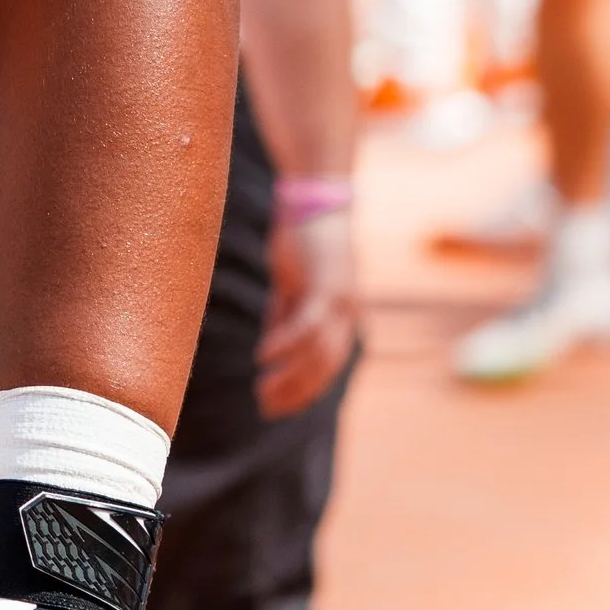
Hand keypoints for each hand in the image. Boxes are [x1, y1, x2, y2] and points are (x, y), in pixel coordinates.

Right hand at [257, 210, 356, 415]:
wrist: (315, 202)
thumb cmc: (302, 241)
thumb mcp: (290, 286)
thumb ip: (283, 317)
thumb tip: (269, 352)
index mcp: (341, 318)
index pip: (326, 369)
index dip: (302, 391)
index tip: (275, 407)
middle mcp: (347, 316)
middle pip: (324, 369)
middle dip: (296, 393)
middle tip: (266, 407)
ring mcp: (339, 303)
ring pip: (318, 355)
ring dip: (289, 376)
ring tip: (262, 389)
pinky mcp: (324, 288)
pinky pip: (305, 327)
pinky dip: (285, 345)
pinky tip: (263, 357)